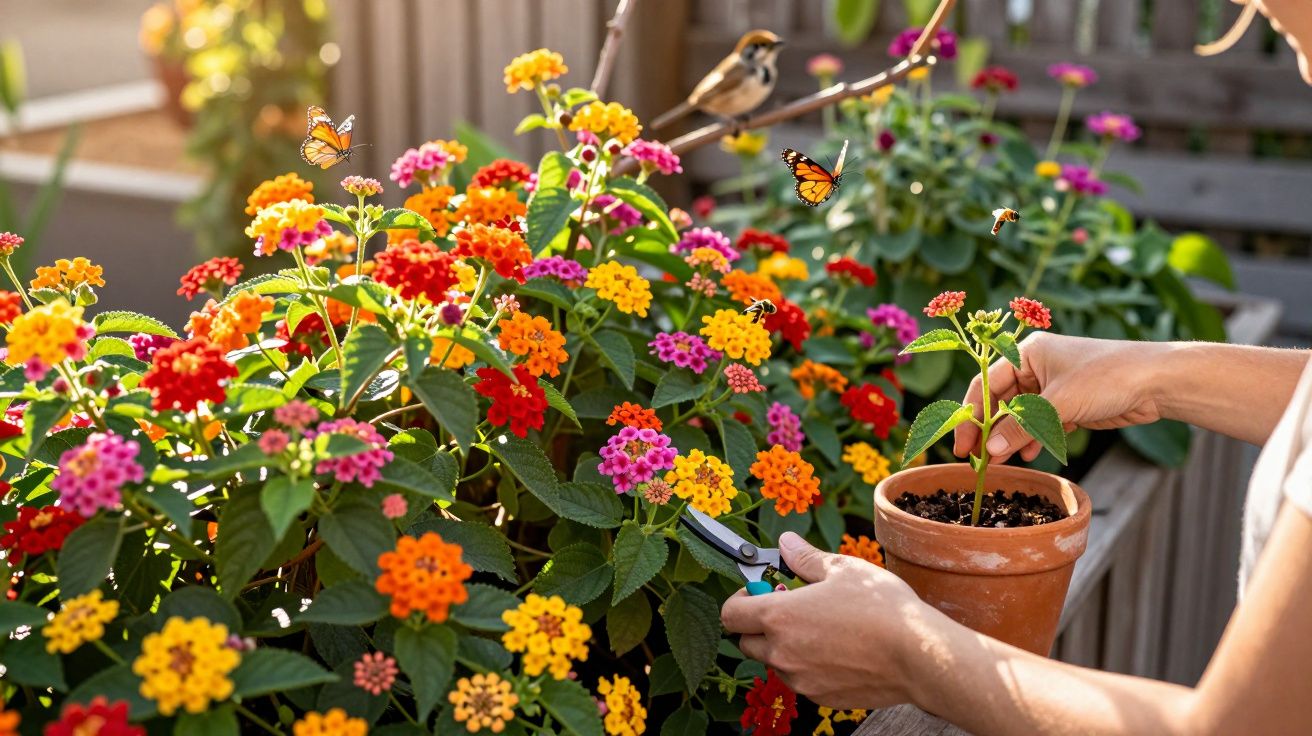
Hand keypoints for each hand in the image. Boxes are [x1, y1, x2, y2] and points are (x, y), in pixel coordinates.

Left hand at [720, 532, 927, 708]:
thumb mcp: (842, 569)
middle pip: (746, 642)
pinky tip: (839, 649)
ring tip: (822, 628)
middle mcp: (782, 653)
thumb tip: (785, 542)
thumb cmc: (882, 607)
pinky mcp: (821, 697)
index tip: (760, 589)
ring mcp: (801, 679)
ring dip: (785, 646)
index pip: (730, 614)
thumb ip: (804, 558)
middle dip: (760, 625)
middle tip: (792, 608)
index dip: (740, 598)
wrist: (919, 655)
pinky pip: (801, 679)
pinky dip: (809, 666)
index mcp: (779, 617)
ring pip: (775, 662)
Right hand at [952, 333, 1166, 463]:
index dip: (971, 416)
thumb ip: (1021, 428)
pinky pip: (1040, 423)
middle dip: (991, 431)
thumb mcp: (1058, 404)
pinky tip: (1030, 454)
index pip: (986, 384)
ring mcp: (1053, 385)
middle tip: (978, 460)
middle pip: (1001, 402)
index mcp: (1026, 353)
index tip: (963, 446)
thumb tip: (991, 452)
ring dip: (1012, 438)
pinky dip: (1034, 438)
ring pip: (1021, 415)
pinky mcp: (1069, 403)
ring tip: (1003, 462)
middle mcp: (1035, 366)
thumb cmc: (1106, 377)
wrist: (1157, 381)